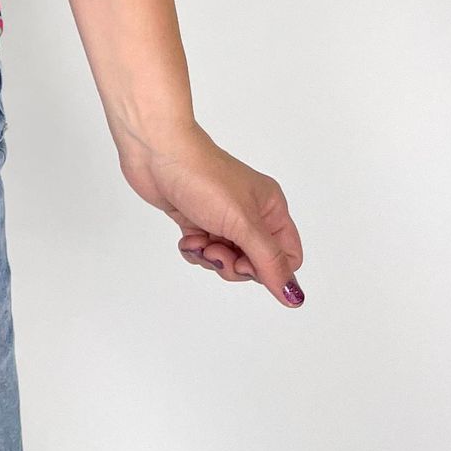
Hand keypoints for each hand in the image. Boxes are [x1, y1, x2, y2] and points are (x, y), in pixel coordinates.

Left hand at [117, 119, 305, 308]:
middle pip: (255, 263)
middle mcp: (250, 214)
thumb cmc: (203, 178)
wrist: (155, 153)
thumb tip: (295, 297)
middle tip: (215, 250)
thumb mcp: (243, 223)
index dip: (270, 270)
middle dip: (234, 265)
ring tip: (198, 240)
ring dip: (211, 258)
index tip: (245, 262)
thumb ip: (269, 261)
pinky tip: (187, 237)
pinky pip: (204, 252)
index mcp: (271, 209)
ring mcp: (222, 217)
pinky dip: (194, 251)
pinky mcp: (196, 220)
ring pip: (227, 259)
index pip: (288, 256)